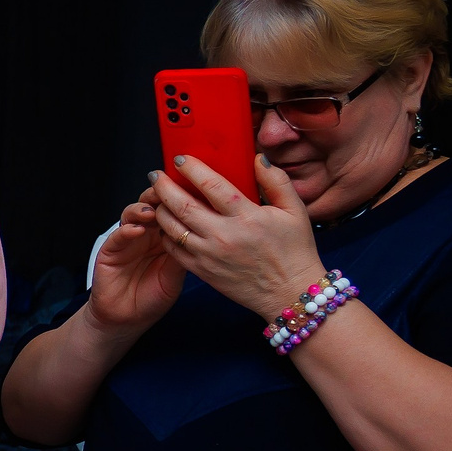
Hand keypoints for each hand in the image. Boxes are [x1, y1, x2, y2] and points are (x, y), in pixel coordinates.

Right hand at [83, 193, 186, 336]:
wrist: (127, 320)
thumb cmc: (152, 298)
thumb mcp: (176, 275)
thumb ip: (184, 252)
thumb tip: (201, 230)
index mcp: (164, 238)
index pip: (171, 211)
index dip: (180, 200)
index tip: (191, 191)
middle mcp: (146, 235)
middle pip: (152, 206)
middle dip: (160, 196)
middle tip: (169, 192)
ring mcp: (127, 241)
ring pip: (132, 214)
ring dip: (142, 209)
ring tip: (152, 211)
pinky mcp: (110, 251)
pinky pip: (117, 235)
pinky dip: (126, 230)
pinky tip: (136, 229)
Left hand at [148, 154, 325, 321]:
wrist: (288, 292)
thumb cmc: (294, 251)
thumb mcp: (295, 211)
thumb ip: (276, 181)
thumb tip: (258, 158)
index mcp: (247, 216)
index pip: (211, 185)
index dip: (191, 168)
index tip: (180, 159)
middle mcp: (223, 235)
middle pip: (182, 205)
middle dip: (163, 186)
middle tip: (156, 174)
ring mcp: (209, 255)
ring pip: (172, 227)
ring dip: (160, 209)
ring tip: (157, 197)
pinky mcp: (202, 271)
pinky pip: (174, 250)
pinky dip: (165, 234)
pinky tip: (166, 224)